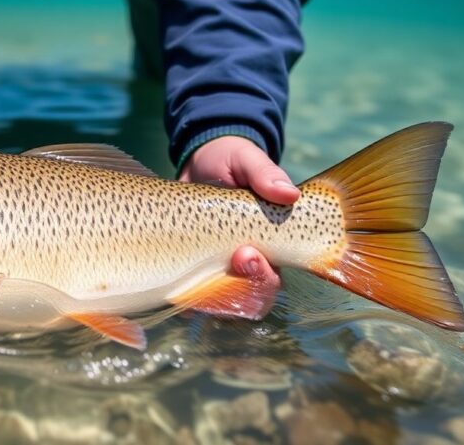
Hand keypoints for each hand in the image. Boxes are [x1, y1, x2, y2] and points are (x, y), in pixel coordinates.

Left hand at [180, 135, 297, 289]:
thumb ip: (266, 174)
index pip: (272, 278)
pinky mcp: (189, 266)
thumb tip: (290, 194)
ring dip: (212, 298)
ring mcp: (215, 266)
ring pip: (219, 303)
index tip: (249, 253)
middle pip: (250, 298)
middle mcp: (244, 262)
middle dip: (242, 287)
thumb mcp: (248, 160)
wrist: (198, 160)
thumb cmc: (232, 161)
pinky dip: (184, 298)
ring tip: (198, 275)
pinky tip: (173, 286)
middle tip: (233, 259)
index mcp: (266, 244)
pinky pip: (189, 296)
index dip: (263, 277)